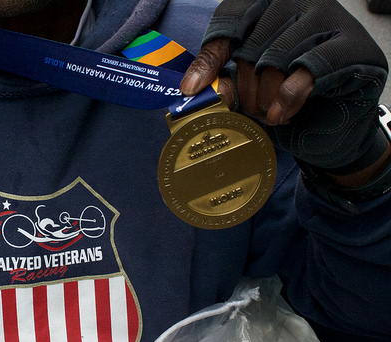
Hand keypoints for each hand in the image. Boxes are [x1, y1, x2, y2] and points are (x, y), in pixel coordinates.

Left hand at [181, 0, 387, 172]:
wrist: (330, 126)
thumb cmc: (286, 99)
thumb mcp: (248, 87)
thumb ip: (226, 79)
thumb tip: (196, 87)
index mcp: (267, 5)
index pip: (230, 22)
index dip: (210, 59)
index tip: (193, 89)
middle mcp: (298, 2)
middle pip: (252, 43)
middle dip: (245, 86)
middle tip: (249, 110)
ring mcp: (328, 19)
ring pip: (278, 57)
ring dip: (266, 96)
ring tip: (269, 114)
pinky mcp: (352, 46)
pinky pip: (309, 69)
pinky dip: (289, 97)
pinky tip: (283, 114)